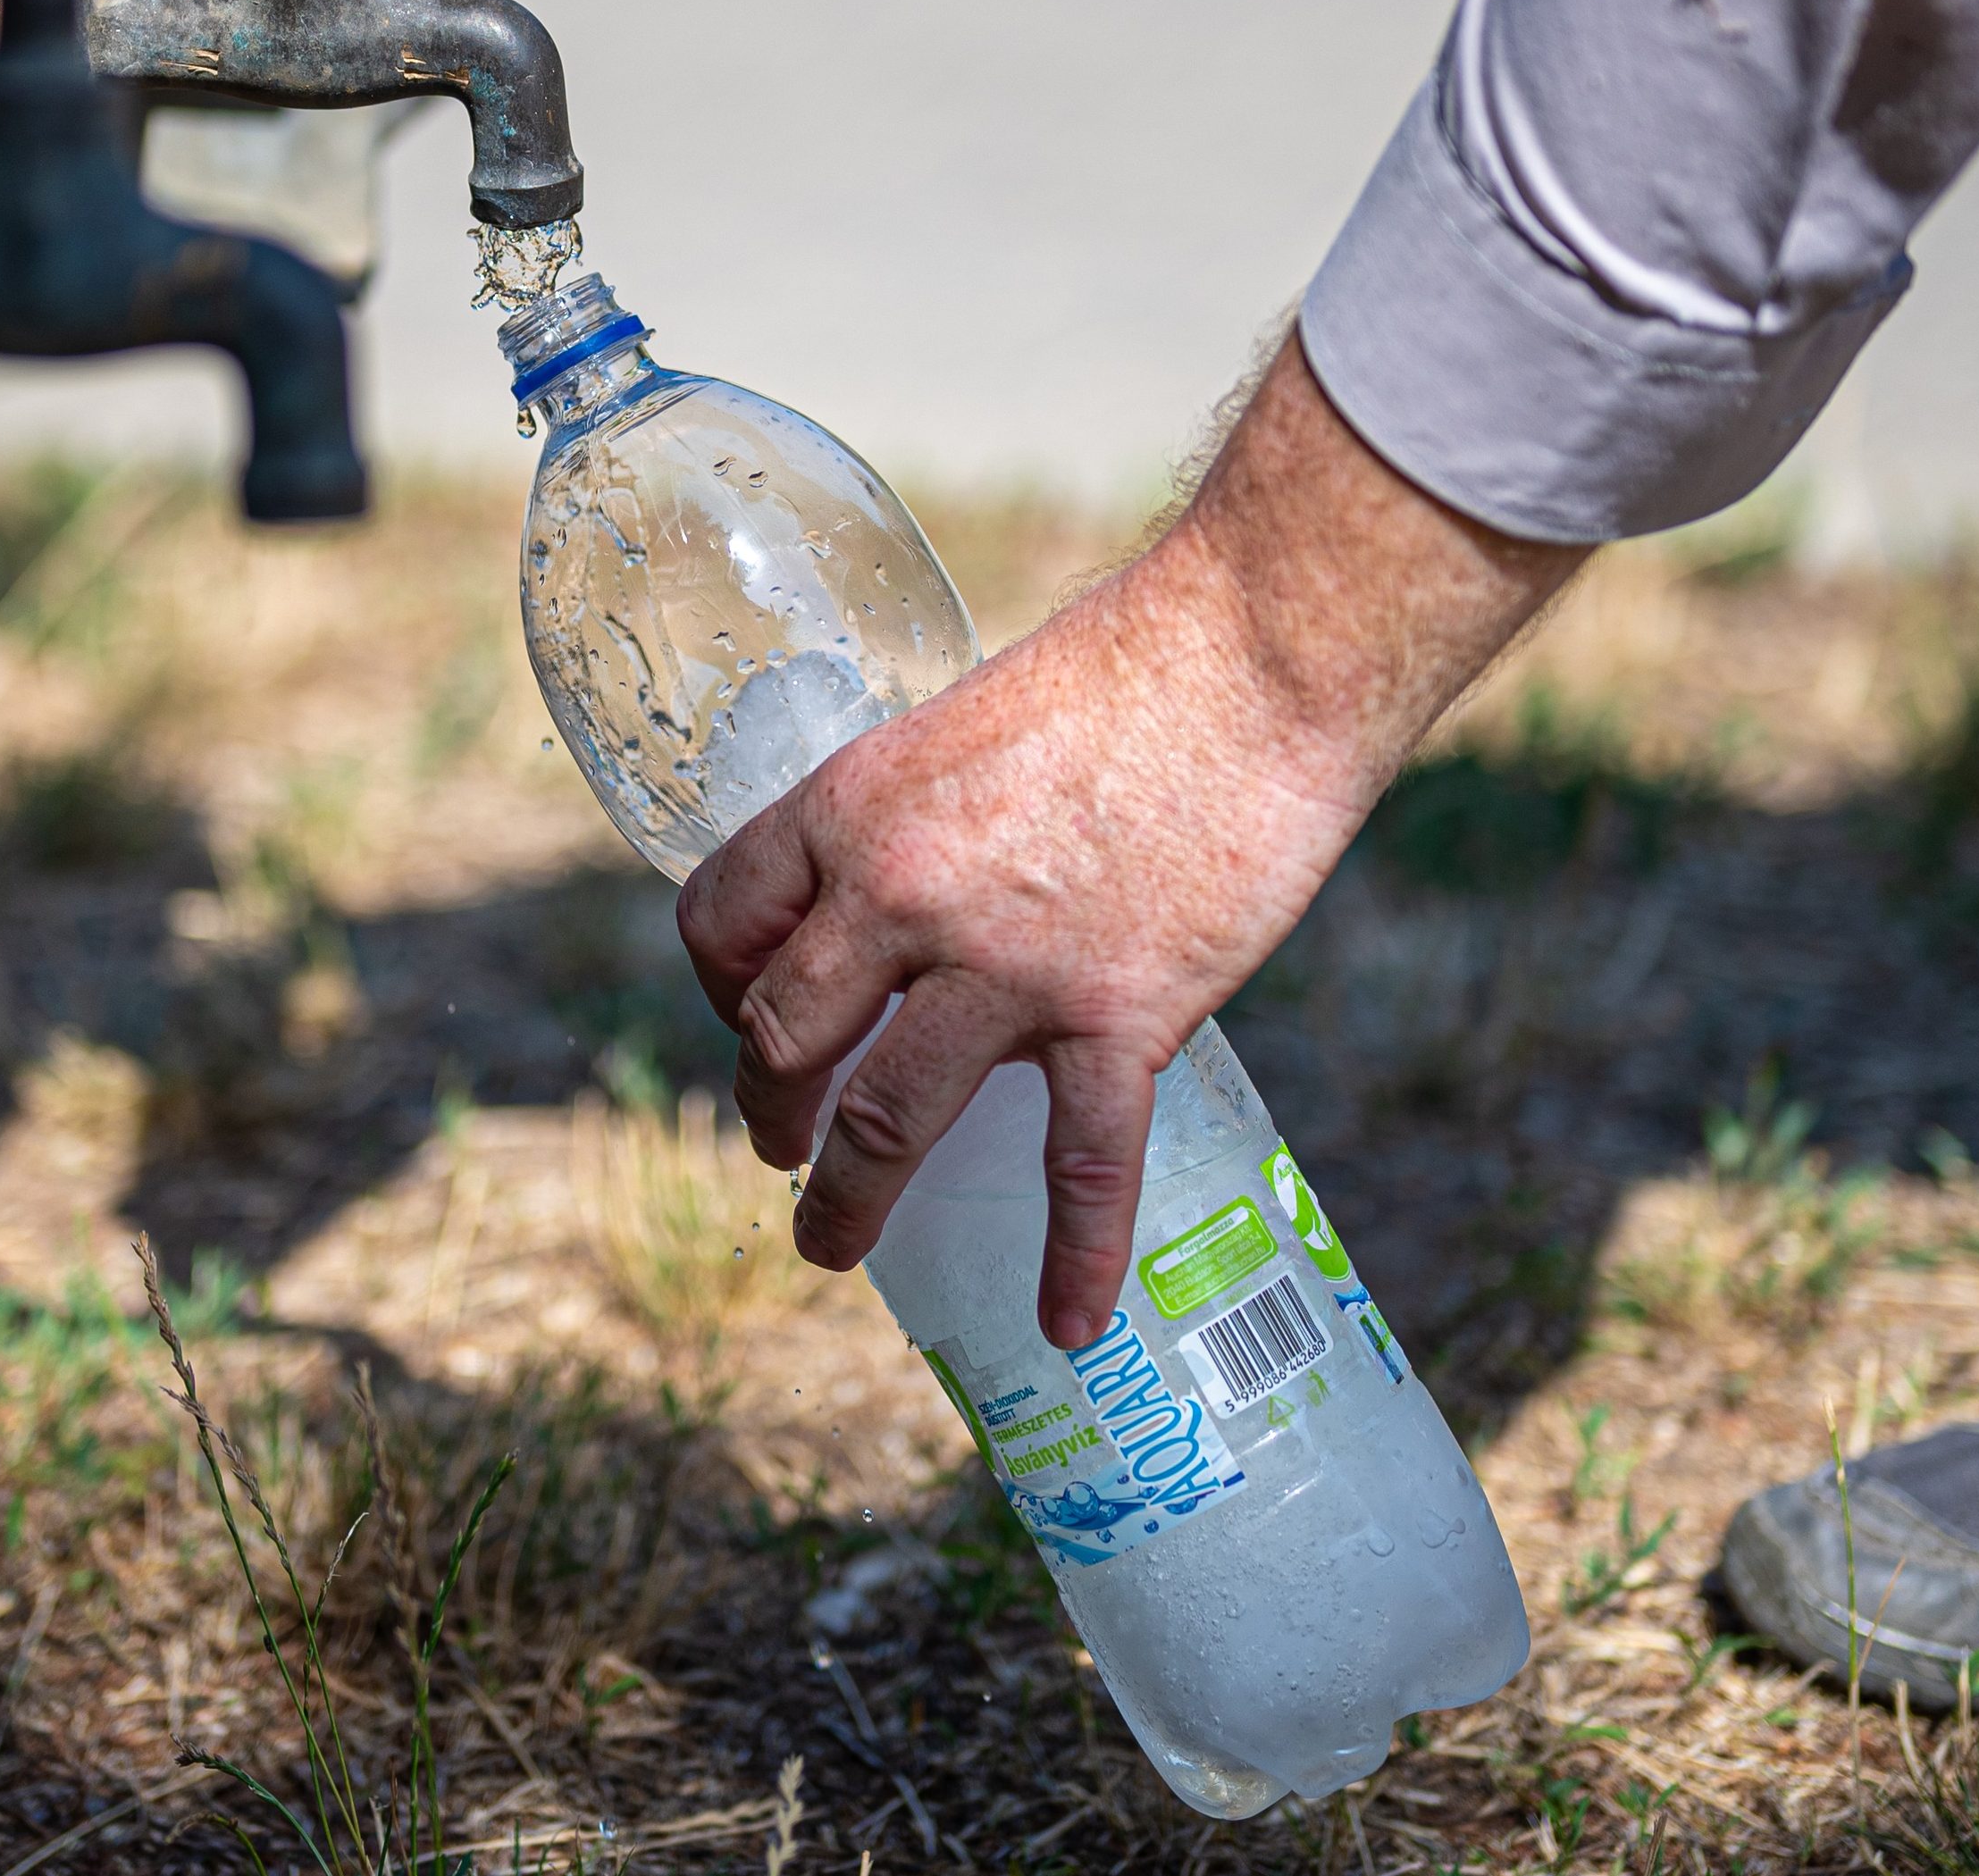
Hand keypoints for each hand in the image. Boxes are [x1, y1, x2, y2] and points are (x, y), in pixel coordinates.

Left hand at [676, 342, 1589, 1348]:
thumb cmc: (1132, 664)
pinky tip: (1068, 1323)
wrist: (1257, 655)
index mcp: (850, 807)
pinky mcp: (1117, 1015)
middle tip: (783, 1147)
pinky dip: (1076, 1257)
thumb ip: (931, 815)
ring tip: (833, 1250)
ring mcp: (1006, 967)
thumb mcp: (971, 719)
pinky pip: (1081, 1165)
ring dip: (845, 1203)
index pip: (722, 920)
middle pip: (782, 1037)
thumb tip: (931, 885)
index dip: (722, 987)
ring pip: (884, 1123)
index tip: (750, 1017)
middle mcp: (899, 896)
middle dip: (768, 1108)